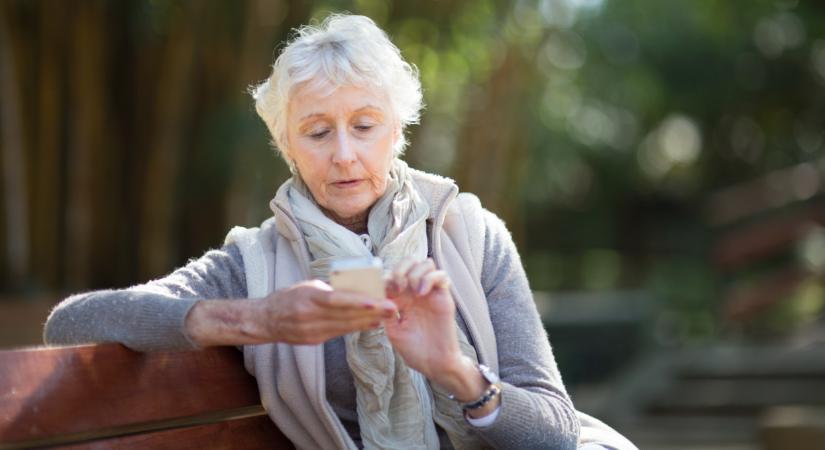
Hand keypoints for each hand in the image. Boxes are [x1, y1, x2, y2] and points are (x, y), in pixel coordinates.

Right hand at [185, 280, 396, 346]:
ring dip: (368, 321)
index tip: (377, 301)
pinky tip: (372, 324)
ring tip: (388, 316)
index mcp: (307, 298)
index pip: (336, 300)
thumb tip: (355, 287)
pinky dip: (357, 328)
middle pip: (345, 315)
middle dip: (372, 312)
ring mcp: (312, 331)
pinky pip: (340, 333)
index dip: (357, 302)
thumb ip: (328, 289)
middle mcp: (309, 317)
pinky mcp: (314, 341)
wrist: (265, 320)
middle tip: (393, 308)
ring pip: (346, 326)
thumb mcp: (306, 286)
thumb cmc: (288, 297)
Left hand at [383, 259, 462, 380]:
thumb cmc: (414, 350)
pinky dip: (430, 278)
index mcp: (400, 299)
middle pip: (409, 262)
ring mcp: (430, 293)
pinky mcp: (444, 297)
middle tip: (398, 286)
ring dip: (415, 273)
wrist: (434, 364)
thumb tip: (381, 294)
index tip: (383, 290)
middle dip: (401, 268)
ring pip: (425, 263)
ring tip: (413, 292)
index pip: (393, 274)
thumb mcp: (393, 332)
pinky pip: (441, 276)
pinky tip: (422, 293)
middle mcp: (415, 292)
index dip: (386, 276)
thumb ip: (386, 313)